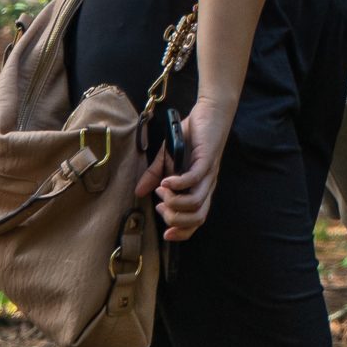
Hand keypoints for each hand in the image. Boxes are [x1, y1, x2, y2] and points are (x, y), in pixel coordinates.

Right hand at [138, 92, 235, 241]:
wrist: (208, 113)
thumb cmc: (190, 137)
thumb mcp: (166, 159)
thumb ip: (154, 176)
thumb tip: (138, 193)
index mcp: (199, 190)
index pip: (196, 221)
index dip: (181, 233)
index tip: (164, 232)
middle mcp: (206, 186)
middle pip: (197, 218)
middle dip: (174, 219)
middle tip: (160, 205)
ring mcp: (207, 175)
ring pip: (196, 204)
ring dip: (173, 202)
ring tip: (162, 190)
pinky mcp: (206, 160)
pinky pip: (193, 179)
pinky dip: (177, 184)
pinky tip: (166, 181)